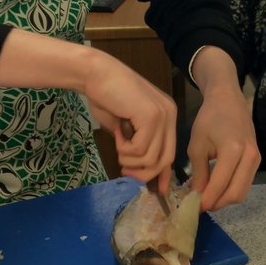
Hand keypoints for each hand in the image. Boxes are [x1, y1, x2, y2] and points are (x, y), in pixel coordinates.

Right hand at [81, 56, 177, 190]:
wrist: (95, 74)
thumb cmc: (105, 97)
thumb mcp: (124, 128)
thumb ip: (135, 146)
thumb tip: (139, 171)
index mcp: (166, 116)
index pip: (171, 152)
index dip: (164, 174)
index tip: (157, 190)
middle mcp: (170, 115)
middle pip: (165, 159)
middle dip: (144, 173)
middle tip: (124, 169)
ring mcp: (163, 115)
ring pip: (152, 158)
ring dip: (130, 159)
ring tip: (118, 145)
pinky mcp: (152, 116)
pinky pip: (141, 149)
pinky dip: (125, 150)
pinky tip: (117, 135)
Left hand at [186, 83, 259, 209]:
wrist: (228, 100)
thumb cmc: (209, 118)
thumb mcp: (197, 145)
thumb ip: (198, 173)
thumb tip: (197, 196)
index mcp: (233, 150)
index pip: (219, 184)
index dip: (206, 200)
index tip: (193, 208)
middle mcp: (249, 156)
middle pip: (236, 194)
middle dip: (217, 204)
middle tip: (200, 205)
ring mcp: (256, 159)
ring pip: (243, 192)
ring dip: (225, 199)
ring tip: (207, 197)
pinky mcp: (257, 160)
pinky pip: (245, 183)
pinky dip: (232, 190)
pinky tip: (217, 188)